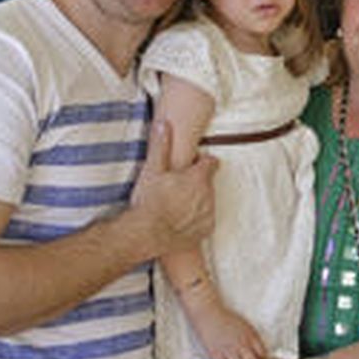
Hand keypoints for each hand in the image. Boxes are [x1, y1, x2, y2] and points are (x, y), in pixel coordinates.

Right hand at [131, 120, 217, 257]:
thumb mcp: (153, 170)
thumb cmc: (150, 202)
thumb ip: (160, 146)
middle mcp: (208, 195)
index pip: (211, 162)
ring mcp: (208, 214)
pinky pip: (204, 221)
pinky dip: (195, 220)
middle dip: (196, 183)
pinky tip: (178, 221)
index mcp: (199, 178)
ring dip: (197, 201)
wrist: (147, 235)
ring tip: (175, 206)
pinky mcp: (205, 231)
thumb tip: (163, 124)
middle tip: (176, 188)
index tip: (191, 166)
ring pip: (207, 202)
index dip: (201, 162)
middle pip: (208, 183)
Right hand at [190, 300, 266, 358]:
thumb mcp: (244, 324)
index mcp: (250, 335)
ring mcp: (229, 348)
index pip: (262, 354)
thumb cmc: (224, 317)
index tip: (250, 357)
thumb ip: (251, 336)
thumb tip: (256, 348)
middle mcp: (241, 343)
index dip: (257, 358)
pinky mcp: (215, 352)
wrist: (207, 311)